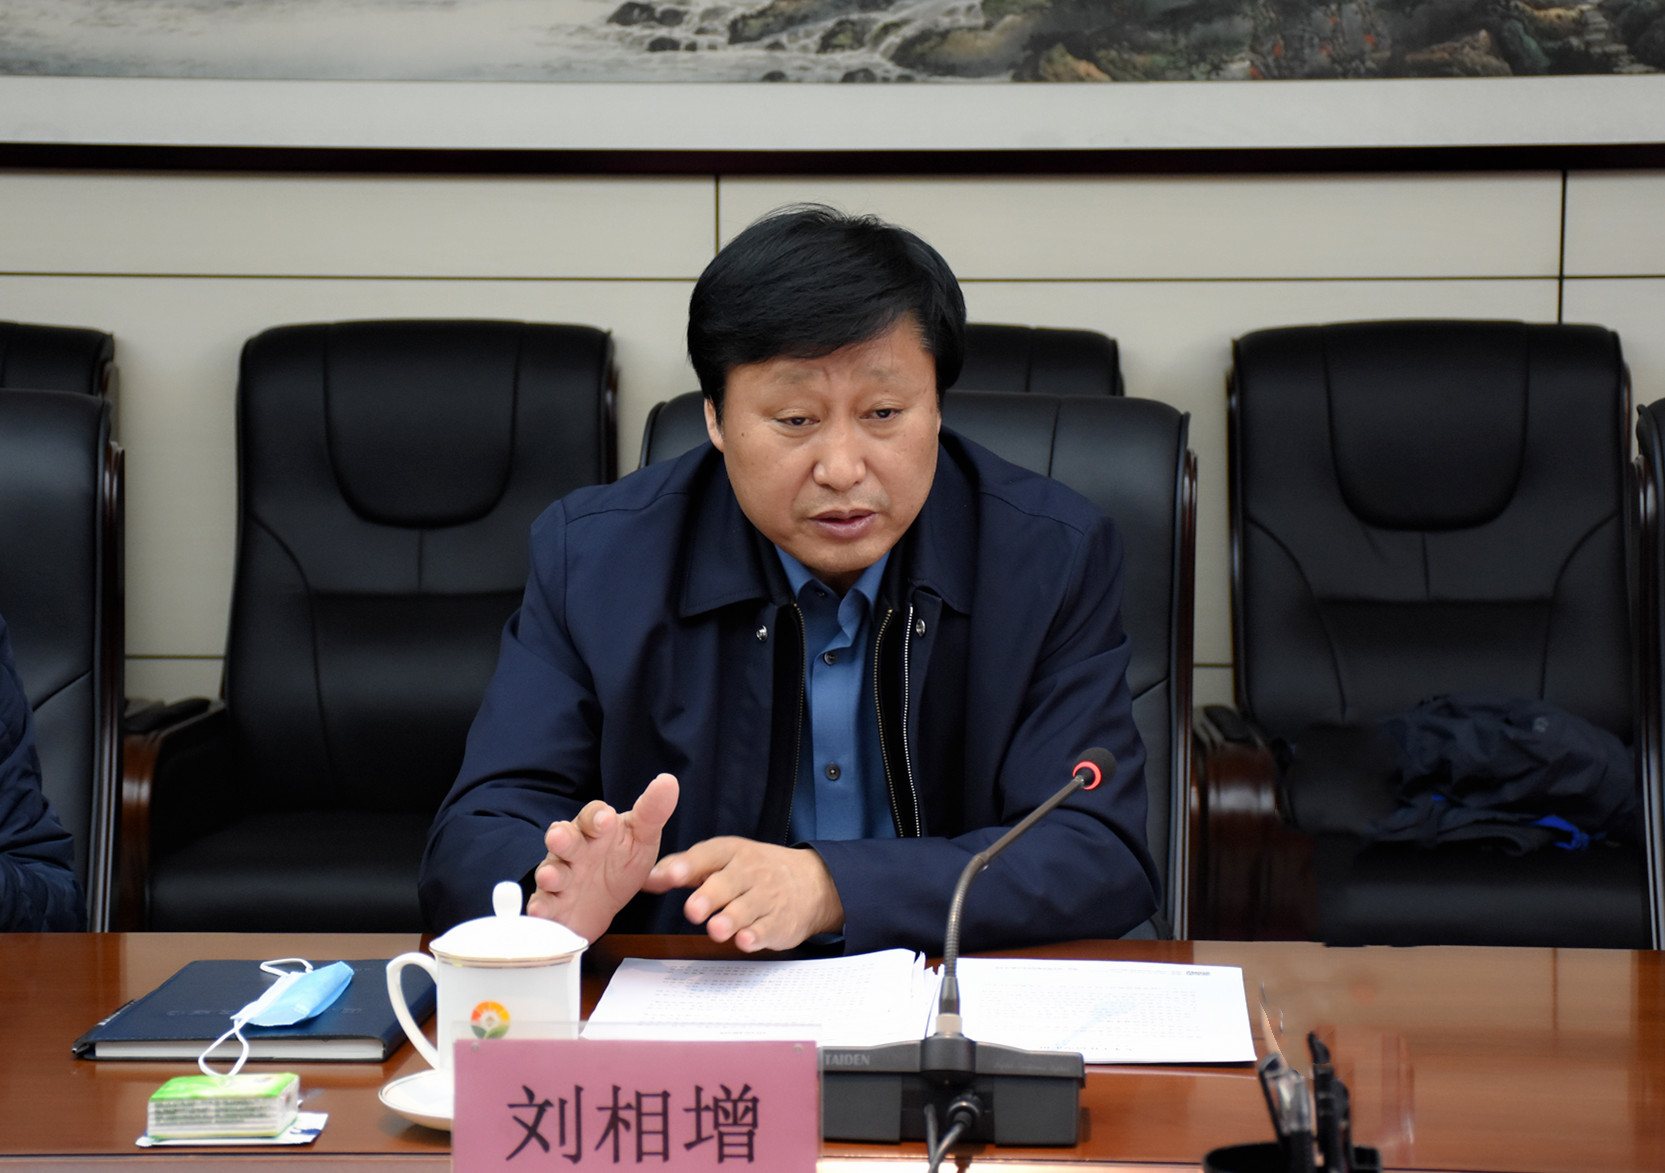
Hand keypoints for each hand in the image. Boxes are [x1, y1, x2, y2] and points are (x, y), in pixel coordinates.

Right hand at [528, 773, 678, 942]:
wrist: (602, 903)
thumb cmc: (620, 862)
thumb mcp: (642, 837)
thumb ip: (653, 811)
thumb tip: (668, 780)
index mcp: (596, 830)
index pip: (593, 816)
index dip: (597, 816)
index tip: (607, 818)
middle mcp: (573, 850)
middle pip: (565, 839)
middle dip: (562, 838)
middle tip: (559, 836)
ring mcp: (561, 877)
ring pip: (551, 871)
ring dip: (549, 874)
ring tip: (549, 877)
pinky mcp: (553, 905)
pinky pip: (544, 905)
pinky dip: (540, 908)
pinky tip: (540, 910)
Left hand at [643, 837, 843, 951]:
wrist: (811, 883)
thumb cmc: (752, 872)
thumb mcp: (722, 860)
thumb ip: (683, 868)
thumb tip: (647, 878)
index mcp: (732, 853)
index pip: (708, 855)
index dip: (688, 865)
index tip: (670, 876)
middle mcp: (750, 872)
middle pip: (728, 883)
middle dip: (710, 896)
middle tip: (693, 910)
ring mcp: (767, 897)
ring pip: (747, 908)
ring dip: (731, 919)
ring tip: (716, 929)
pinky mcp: (780, 922)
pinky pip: (768, 928)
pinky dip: (757, 935)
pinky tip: (746, 940)